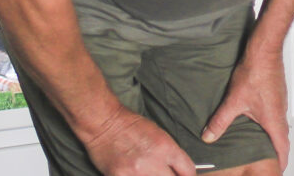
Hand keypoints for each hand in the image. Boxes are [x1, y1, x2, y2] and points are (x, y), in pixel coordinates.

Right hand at [82, 109, 197, 175]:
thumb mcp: (159, 134)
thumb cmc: (132, 126)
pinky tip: (136, 174)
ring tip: (149, 173)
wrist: (105, 123)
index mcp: (166, 148)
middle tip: (167, 174)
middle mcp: (154, 162)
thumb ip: (170, 153)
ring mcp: (136, 173)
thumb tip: (178, 169)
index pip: (188, 170)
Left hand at [203, 52, 288, 168]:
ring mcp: (280, 101)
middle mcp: (280, 111)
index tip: (279, 169)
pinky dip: (272, 122)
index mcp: (273, 119)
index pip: (281, 146)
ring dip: (275, 135)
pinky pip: (277, 113)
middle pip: (283, 137)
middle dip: (278, 150)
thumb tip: (209, 135)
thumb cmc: (256, 72)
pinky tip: (260, 119)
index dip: (281, 159)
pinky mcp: (277, 93)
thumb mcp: (233, 101)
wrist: (265, 50)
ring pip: (280, 124)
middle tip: (272, 159)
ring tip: (265, 142)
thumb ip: (220, 121)